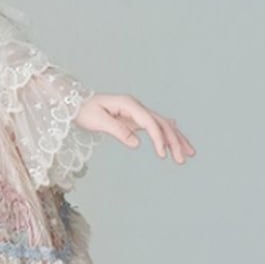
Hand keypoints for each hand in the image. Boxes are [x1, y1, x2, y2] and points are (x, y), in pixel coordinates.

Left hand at [75, 93, 196, 164]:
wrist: (76, 104)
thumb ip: (117, 130)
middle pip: (161, 122)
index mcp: (128, 104)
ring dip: (175, 138)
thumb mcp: (98, 121)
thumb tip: (136, 143)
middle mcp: (135, 106)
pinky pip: (154, 126)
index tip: (162, 155)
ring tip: (189, 154)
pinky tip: (177, 140)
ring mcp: (136, 111)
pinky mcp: (134, 118)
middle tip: (182, 159)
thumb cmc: (85, 111)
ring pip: (161, 124)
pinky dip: (167, 134)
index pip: (150, 121)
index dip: (159, 138)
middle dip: (174, 140)